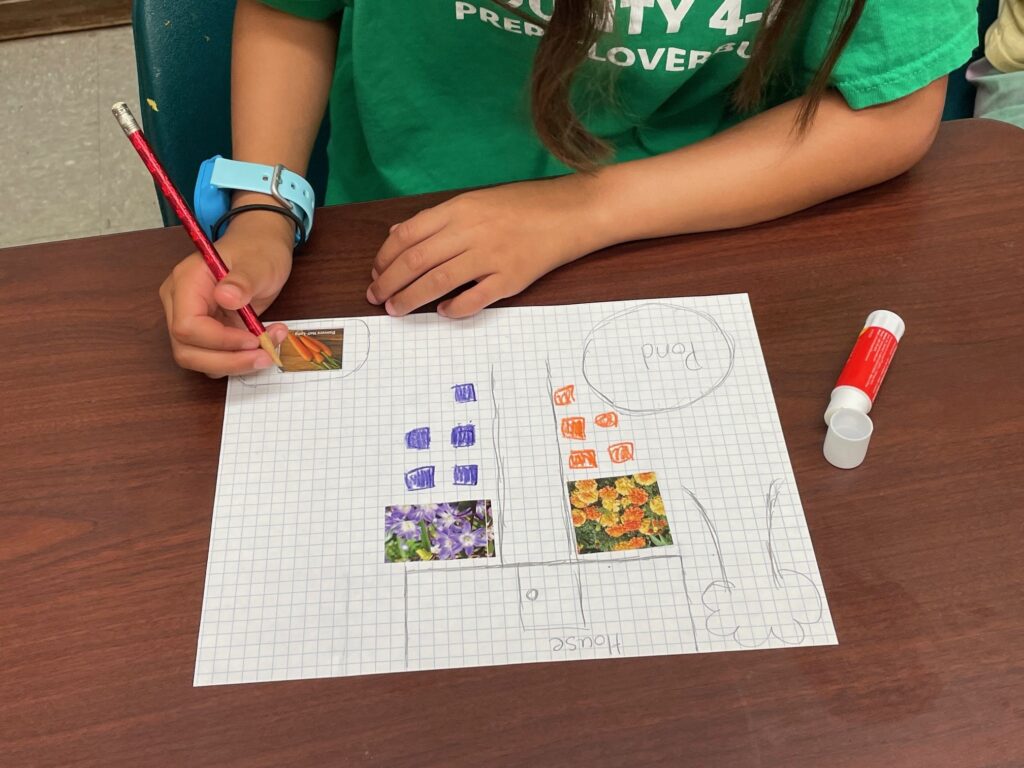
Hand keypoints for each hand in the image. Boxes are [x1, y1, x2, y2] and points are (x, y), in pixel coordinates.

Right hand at [159, 211, 293, 376]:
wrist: (261, 247)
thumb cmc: (257, 250)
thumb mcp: (258, 263)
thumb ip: (243, 280)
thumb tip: (226, 297)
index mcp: (186, 282)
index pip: (187, 326)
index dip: (220, 341)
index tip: (253, 339)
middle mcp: (180, 304)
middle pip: (187, 351)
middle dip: (228, 361)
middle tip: (265, 356)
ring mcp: (190, 320)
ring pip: (199, 360)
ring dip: (235, 364)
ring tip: (269, 348)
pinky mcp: (206, 332)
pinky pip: (214, 357)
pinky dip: (238, 360)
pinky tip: (262, 345)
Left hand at [366, 175, 607, 317]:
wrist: (572, 213)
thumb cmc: (523, 207)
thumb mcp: (476, 201)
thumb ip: (438, 219)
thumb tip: (399, 233)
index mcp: (459, 209)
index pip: (408, 235)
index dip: (384, 257)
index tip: (376, 272)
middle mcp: (471, 231)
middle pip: (416, 261)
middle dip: (389, 283)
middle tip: (376, 298)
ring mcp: (492, 256)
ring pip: (438, 281)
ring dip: (410, 299)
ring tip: (396, 310)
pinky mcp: (511, 279)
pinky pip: (474, 299)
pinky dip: (454, 308)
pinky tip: (443, 311)